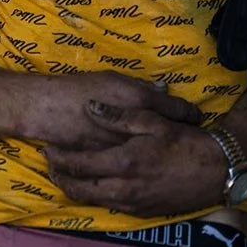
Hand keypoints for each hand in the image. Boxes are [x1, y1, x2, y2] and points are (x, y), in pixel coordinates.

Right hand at [18, 72, 201, 149]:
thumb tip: (164, 90)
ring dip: (167, 156)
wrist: (48, 109)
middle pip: (173, 137)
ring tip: (175, 156)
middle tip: (190, 139)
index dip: (191, 114)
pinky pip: (135, 167)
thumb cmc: (79, 89)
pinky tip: (147, 166)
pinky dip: (144, 167)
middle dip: (184, 139)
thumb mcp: (113, 79)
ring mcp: (125, 152)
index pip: (179, 109)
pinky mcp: (110, 163)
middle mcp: (139, 129)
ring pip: (156, 155)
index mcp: (140, 102)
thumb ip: (140, 88)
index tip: (197, 117)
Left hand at [42, 104, 227, 217]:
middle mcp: (125, 188)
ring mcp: (133, 203)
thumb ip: (118, 115)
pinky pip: (110, 206)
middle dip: (61, 177)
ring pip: (93, 200)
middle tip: (48, 166)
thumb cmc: (184, 142)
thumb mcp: (152, 121)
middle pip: (80, 188)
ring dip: (75, 189)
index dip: (60, 157)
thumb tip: (90, 106)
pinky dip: (95, 196)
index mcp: (124, 162)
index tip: (48, 148)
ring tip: (63, 176)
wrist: (216, 171)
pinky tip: (92, 185)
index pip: (80, 164)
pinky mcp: (142, 212)